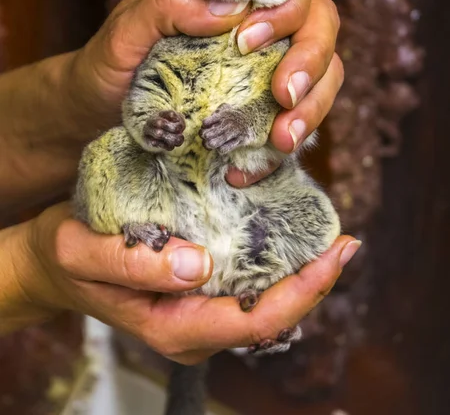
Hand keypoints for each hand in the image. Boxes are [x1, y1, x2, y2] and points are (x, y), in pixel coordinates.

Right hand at [5, 202, 359, 364]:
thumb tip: (198, 265)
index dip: (305, 290)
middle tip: (343, 239)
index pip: (256, 320)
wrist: (55, 262)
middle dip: (314, 281)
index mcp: (175, 325)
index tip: (338, 253)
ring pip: (263, 298)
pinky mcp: (197, 288)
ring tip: (325, 233)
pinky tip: (285, 230)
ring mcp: (198, 309)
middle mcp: (195, 324)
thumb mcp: (84, 254)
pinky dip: (272, 258)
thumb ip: (133, 264)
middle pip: (272, 313)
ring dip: (298, 270)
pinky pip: (246, 281)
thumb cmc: (67, 258)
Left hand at [65, 0, 342, 160]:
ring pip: (325, 73)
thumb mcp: (124, 32)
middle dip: (311, 60)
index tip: (247, 42)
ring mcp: (266, 69)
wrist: (97, 115)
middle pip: (320, 25)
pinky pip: (297, 122)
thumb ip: (168, 6)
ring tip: (283, 140)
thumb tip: (230, 10)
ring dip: (314, 107)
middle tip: (285, 96)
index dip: (284, 8)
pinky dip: (284, 147)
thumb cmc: (109, 64)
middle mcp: (258, 27)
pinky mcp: (262, 110)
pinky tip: (247, 170)